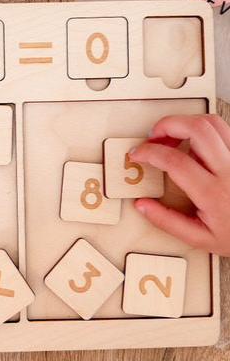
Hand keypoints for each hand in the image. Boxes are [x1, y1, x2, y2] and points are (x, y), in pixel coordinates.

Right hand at [130, 114, 229, 255]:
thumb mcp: (201, 238)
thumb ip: (167, 221)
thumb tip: (143, 205)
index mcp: (214, 193)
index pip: (175, 160)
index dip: (149, 152)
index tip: (138, 154)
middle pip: (196, 128)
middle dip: (167, 125)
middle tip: (154, 135)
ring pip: (212, 122)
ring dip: (186, 122)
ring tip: (173, 136)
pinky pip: (225, 129)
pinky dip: (203, 128)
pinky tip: (194, 141)